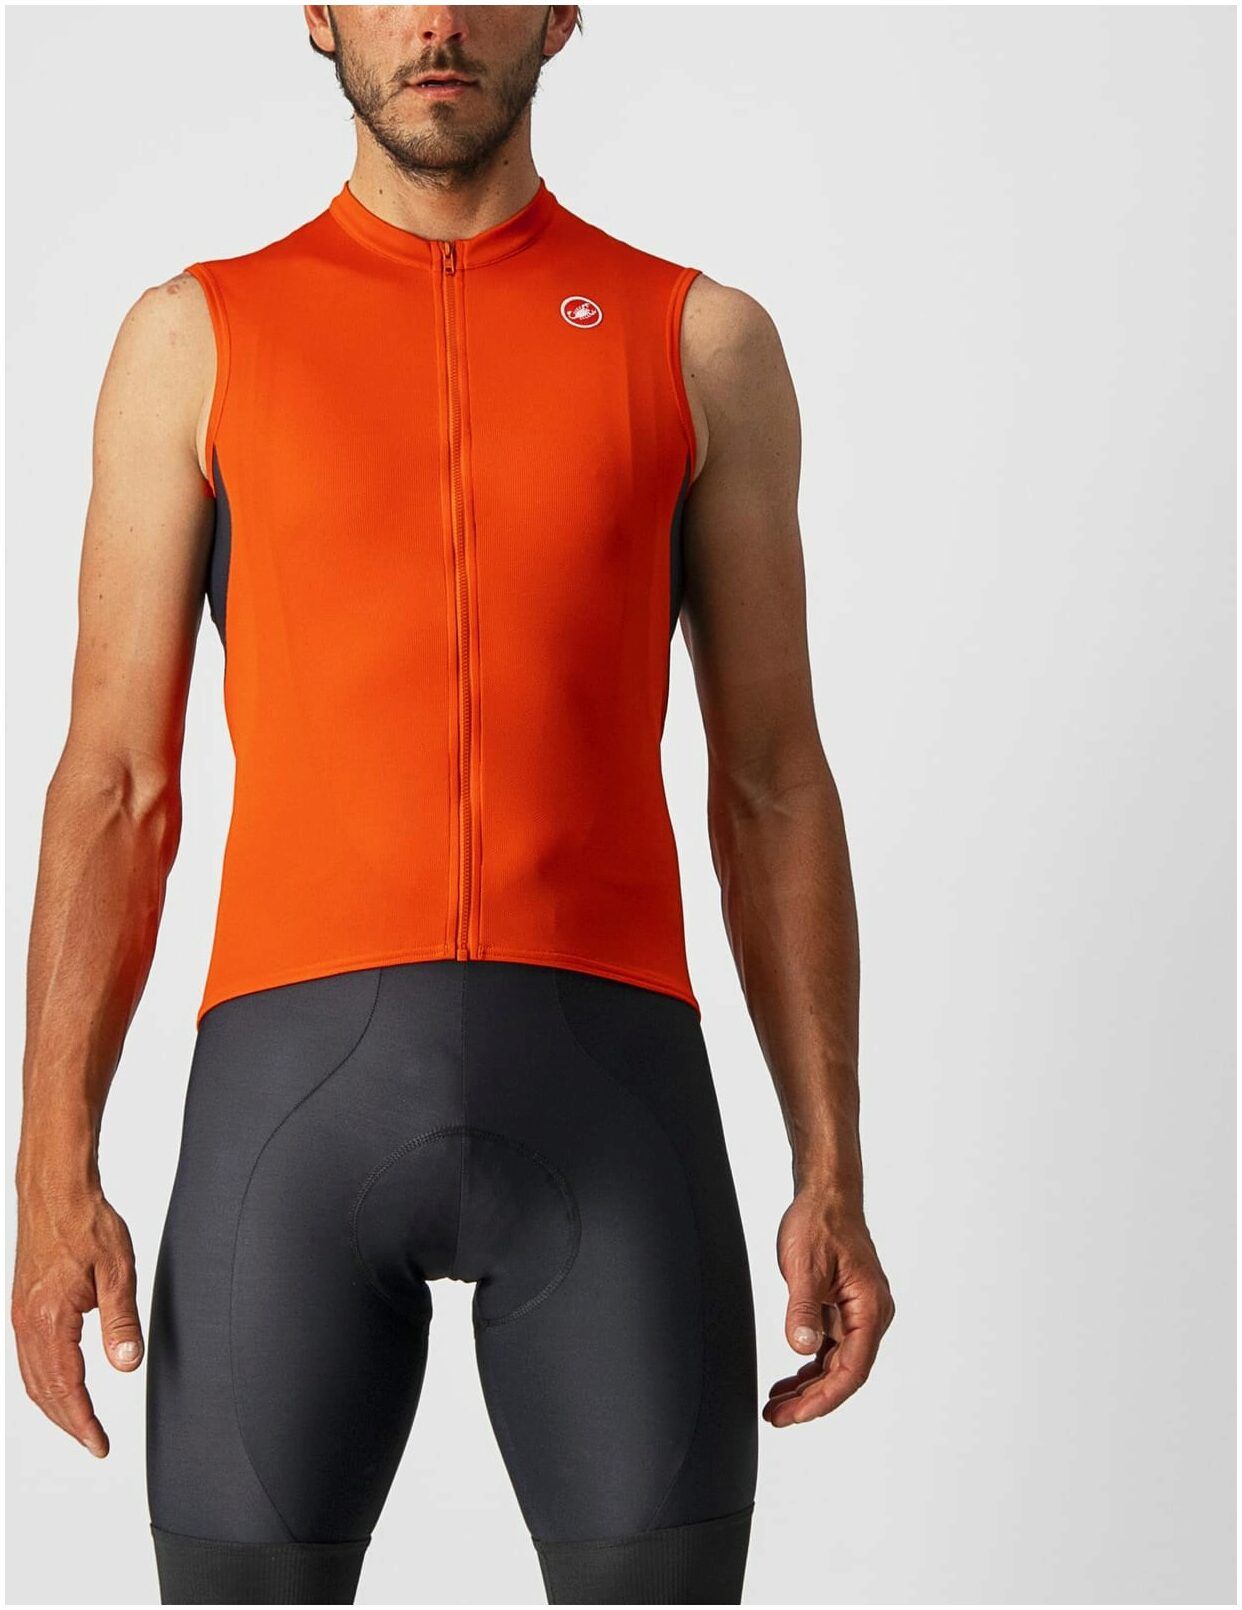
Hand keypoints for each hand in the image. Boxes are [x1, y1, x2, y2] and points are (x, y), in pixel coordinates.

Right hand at [12, 1180, 143, 1456]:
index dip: (83, 1422)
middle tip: (93, 1442)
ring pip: (32, 1377)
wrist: (55, 1191)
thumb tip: (127, 1364)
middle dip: (69, 1422)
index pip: (66, 1387)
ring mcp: (20, 1315)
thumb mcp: (117, 1271)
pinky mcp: (22, 1306)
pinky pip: (27, 1358)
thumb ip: (121, 1321)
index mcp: (50, 1319)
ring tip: (79, 1423)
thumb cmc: (86, 1222)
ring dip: (54, 1406)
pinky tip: (58, 1386)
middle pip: (44, 1391)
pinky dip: (43, 1382)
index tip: (99, 1444)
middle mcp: (28, 1323)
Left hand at [764, 1189, 893, 1426]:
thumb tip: (802, 1348)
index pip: (852, 1369)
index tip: (797, 1415)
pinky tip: (789, 1380)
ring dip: (808, 1387)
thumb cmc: (820, 1223)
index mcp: (870, 1309)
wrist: (826, 1195)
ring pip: (837, 1363)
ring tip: (777, 1406)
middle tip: (777, 1417)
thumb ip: (804, 1309)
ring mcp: (858, 1314)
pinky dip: (810, 1366)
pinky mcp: (844, 1309)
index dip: (824, 1398)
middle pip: (844, 1373)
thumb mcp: (805, 1266)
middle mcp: (870, 1316)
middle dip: (811, 1399)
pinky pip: (830, 1347)